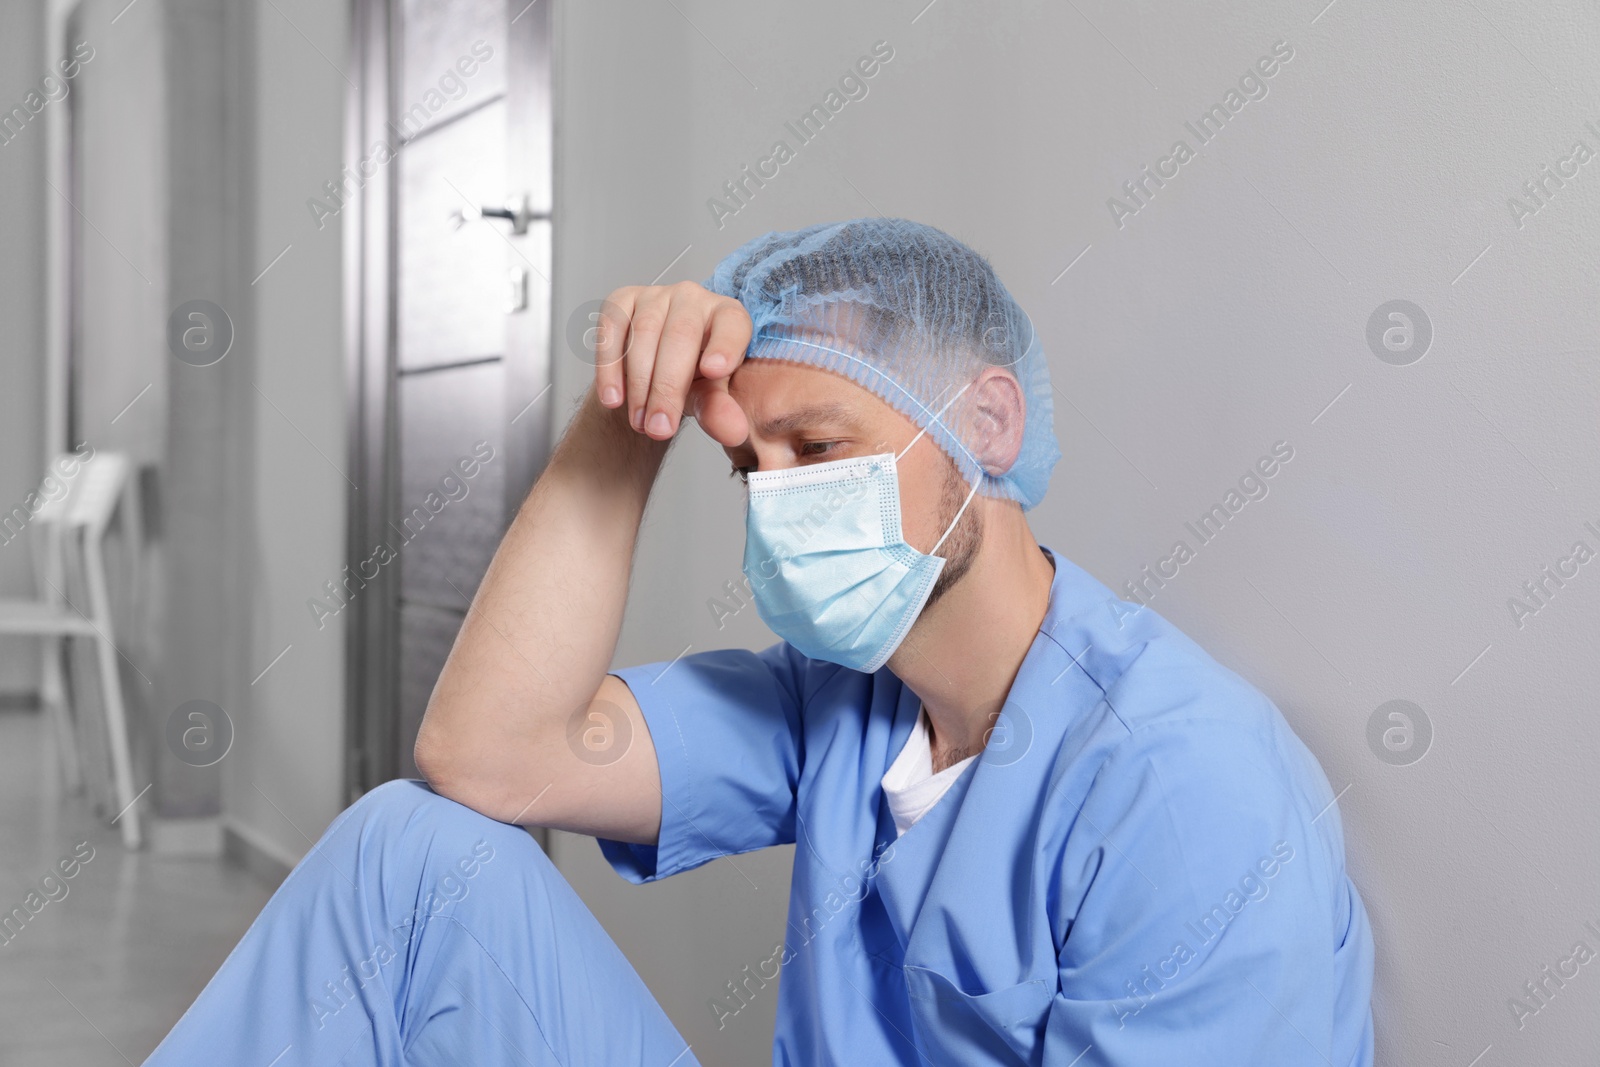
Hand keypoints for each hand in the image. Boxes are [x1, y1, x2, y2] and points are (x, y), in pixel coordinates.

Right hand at [591, 281, 751, 447]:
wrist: (655, 371)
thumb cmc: (693, 378)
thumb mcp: (710, 397)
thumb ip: (720, 411)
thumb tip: (733, 432)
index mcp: (727, 316)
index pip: (732, 324)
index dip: (724, 345)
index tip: (715, 371)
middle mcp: (693, 298)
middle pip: (681, 334)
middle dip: (667, 387)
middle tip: (660, 427)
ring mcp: (655, 296)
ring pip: (644, 332)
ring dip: (639, 384)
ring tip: (640, 422)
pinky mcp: (622, 301)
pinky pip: (611, 329)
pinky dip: (609, 368)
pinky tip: (613, 399)